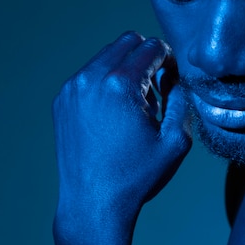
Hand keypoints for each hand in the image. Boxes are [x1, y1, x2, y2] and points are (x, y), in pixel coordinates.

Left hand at [52, 31, 191, 225]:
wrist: (93, 203)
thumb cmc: (136, 176)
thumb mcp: (176, 140)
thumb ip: (182, 99)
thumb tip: (174, 77)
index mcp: (121, 84)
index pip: (153, 46)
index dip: (169, 59)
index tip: (171, 80)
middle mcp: (92, 78)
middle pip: (128, 41)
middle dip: (146, 57)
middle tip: (155, 88)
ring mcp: (73, 88)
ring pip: (106, 56)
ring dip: (125, 69)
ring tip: (133, 104)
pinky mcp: (62, 100)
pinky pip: (89, 75)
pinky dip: (105, 82)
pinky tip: (113, 113)